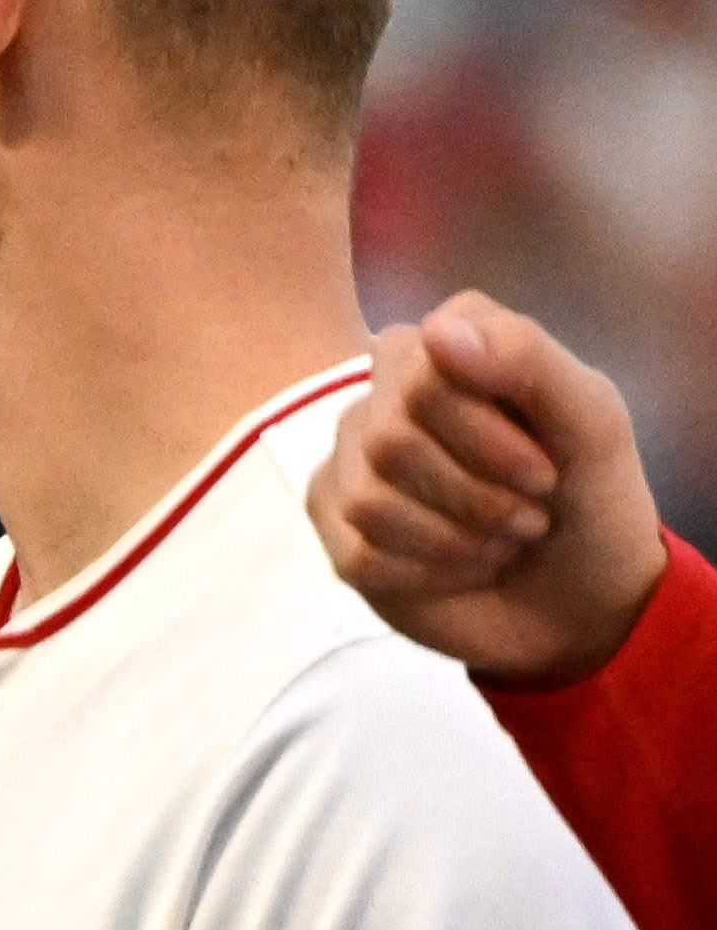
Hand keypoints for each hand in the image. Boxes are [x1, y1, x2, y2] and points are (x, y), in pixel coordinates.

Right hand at [309, 290, 671, 688]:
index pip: (423, 371)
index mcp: (447, 349)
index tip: (545, 469)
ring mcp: (350, 463)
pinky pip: (357, 551)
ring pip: (369, 500)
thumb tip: (435, 329)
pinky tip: (459, 570)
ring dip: (454, 539)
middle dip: (475, 495)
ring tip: (498, 544)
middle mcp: (385, 396)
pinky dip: (428, 573)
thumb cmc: (591, 500)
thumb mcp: (593, 421)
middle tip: (527, 516)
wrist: (581, 601)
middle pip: (390, 439)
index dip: (484, 433)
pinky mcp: (335, 529)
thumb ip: (528, 357)